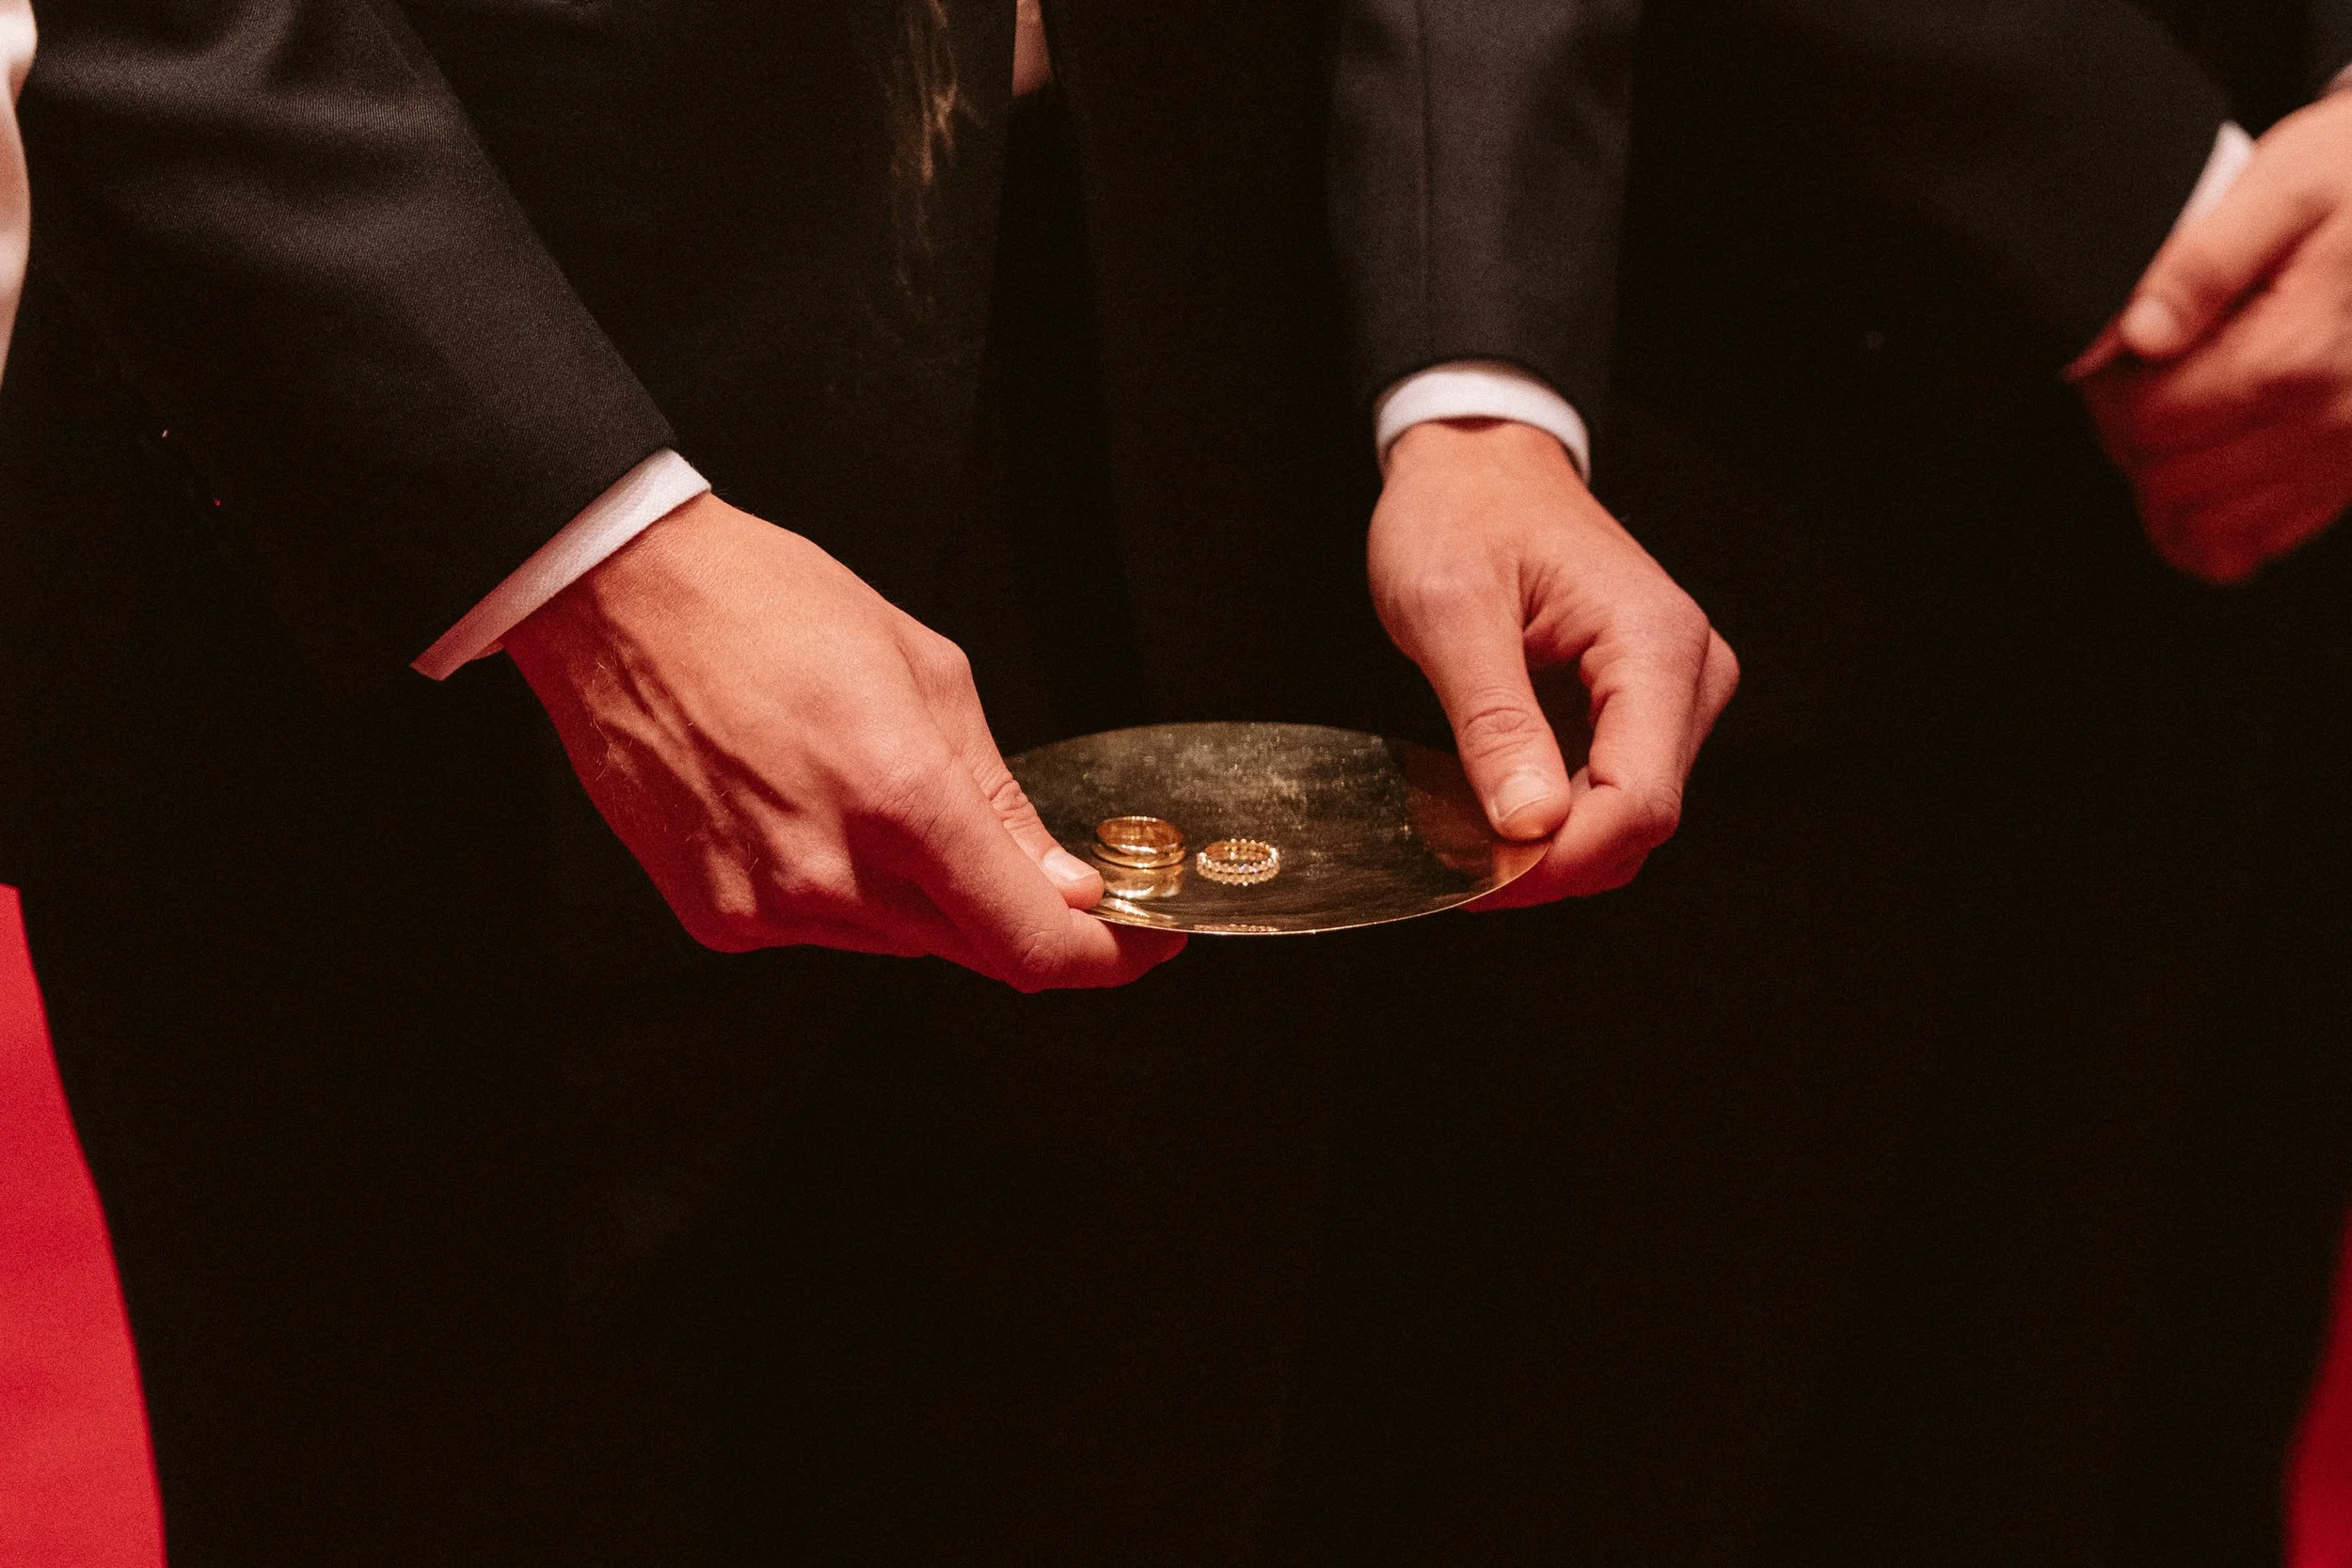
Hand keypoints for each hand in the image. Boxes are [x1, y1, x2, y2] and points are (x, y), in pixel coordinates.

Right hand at [503, 493, 1182, 989]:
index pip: (1031, 941)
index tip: (1141, 945)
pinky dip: (849, 894)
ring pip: (900, 942)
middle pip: (973, 949)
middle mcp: (832, 873)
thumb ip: (999, 799)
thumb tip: (1061, 883)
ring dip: (928, 899)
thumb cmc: (766, 608)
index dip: (1105, 959)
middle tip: (1049, 874)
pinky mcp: (718, 919)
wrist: (619, 600)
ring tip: (885, 800)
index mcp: (901, 799)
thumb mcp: (928, 675)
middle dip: (1021, 917)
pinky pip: (822, 933)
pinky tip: (818, 816)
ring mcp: (767, 906)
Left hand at [1369, 418, 1736, 905]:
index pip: (1639, 800)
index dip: (1562, 860)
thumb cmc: (1461, 513)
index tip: (1479, 884)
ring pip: (1626, 819)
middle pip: (1639, 820)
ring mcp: (1671, 692)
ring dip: (1548, 848)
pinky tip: (1487, 810)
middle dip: (1550, 863)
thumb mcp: (1451, 610)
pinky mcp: (1641, 706)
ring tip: (1461, 838)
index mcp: (1655, 643)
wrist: (1477, 463)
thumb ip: (1493, 722)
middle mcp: (1687, 672)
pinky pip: (1608, 791)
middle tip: (1453, 870)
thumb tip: (1529, 825)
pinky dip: (1550, 818)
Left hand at [2076, 92, 2351, 582]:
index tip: (2117, 353)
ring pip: (2206, 529)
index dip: (2107, 390)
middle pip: (2166, 482)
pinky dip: (2217, 518)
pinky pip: (2260, 538)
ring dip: (2166, 484)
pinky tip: (2211, 461)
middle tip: (2140, 380)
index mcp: (2294, 356)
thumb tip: (2139, 331)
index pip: (2146, 423)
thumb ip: (2202, 260)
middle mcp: (2327, 421)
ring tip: (2175, 415)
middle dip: (2130, 437)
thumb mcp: (2289, 183)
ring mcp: (2348, 455)